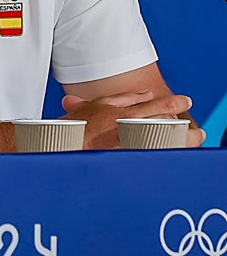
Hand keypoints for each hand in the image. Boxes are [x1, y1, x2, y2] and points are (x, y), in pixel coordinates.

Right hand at [61, 90, 203, 148]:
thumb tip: (145, 94)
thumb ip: (123, 98)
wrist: (59, 148)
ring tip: (193, 141)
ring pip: (163, 142)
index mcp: (122, 114)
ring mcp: (129, 147)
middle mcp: (128, 130)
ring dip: (181, 141)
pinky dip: (165, 155)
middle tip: (197, 131)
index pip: (156, 105)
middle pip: (165, 125)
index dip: (174, 103)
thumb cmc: (76, 127)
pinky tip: (173, 155)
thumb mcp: (97, 105)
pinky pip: (152, 157)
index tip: (185, 101)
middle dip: (183, 126)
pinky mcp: (125, 161)